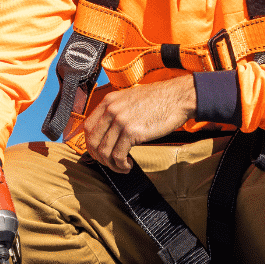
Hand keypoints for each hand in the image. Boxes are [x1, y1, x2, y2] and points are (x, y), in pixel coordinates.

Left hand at [82, 74, 196, 172]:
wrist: (177, 97)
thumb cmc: (158, 100)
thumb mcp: (130, 99)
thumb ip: (116, 111)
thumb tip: (108, 132)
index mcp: (109, 101)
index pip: (87, 127)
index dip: (90, 144)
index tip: (98, 152)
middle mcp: (111, 109)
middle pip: (92, 141)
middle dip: (98, 157)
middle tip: (109, 163)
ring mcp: (120, 120)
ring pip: (104, 151)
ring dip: (111, 164)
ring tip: (121, 166)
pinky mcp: (131, 132)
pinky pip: (118, 155)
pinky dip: (121, 165)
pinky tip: (128, 165)